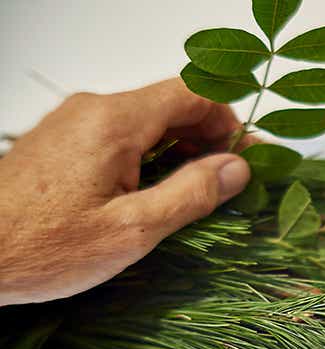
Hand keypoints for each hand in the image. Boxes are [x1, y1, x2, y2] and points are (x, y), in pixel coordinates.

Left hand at [0, 78, 251, 305]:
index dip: (230, 121)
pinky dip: (153, 157)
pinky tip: (160, 193)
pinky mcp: (63, 144)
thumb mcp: (132, 230)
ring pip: (148, 122)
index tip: (249, 157)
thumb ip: (191, 193)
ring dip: (183, 149)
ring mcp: (75, 125)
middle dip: (211, 137)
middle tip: (235, 180)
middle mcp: (93, 111)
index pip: (192, 93)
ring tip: (203, 193)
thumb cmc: (44, 247)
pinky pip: (123, 137)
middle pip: (172, 105)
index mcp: (114, 122)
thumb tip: (236, 168)